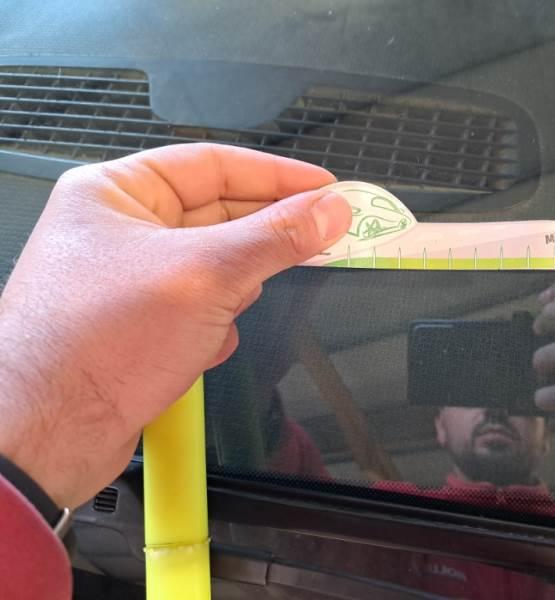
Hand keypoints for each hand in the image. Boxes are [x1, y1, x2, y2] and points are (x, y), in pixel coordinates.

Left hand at [0, 143, 350, 507]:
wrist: (47, 434)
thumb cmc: (96, 342)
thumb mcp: (206, 275)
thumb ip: (276, 238)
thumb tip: (330, 211)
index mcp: (116, 193)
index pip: (214, 164)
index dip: (277, 175)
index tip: (327, 190)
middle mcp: (120, 230)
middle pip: (219, 216)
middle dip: (262, 239)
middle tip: (322, 238)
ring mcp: (131, 281)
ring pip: (215, 268)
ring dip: (232, 292)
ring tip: (228, 311)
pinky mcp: (141, 326)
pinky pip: (202, 310)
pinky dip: (213, 328)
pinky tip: (201, 348)